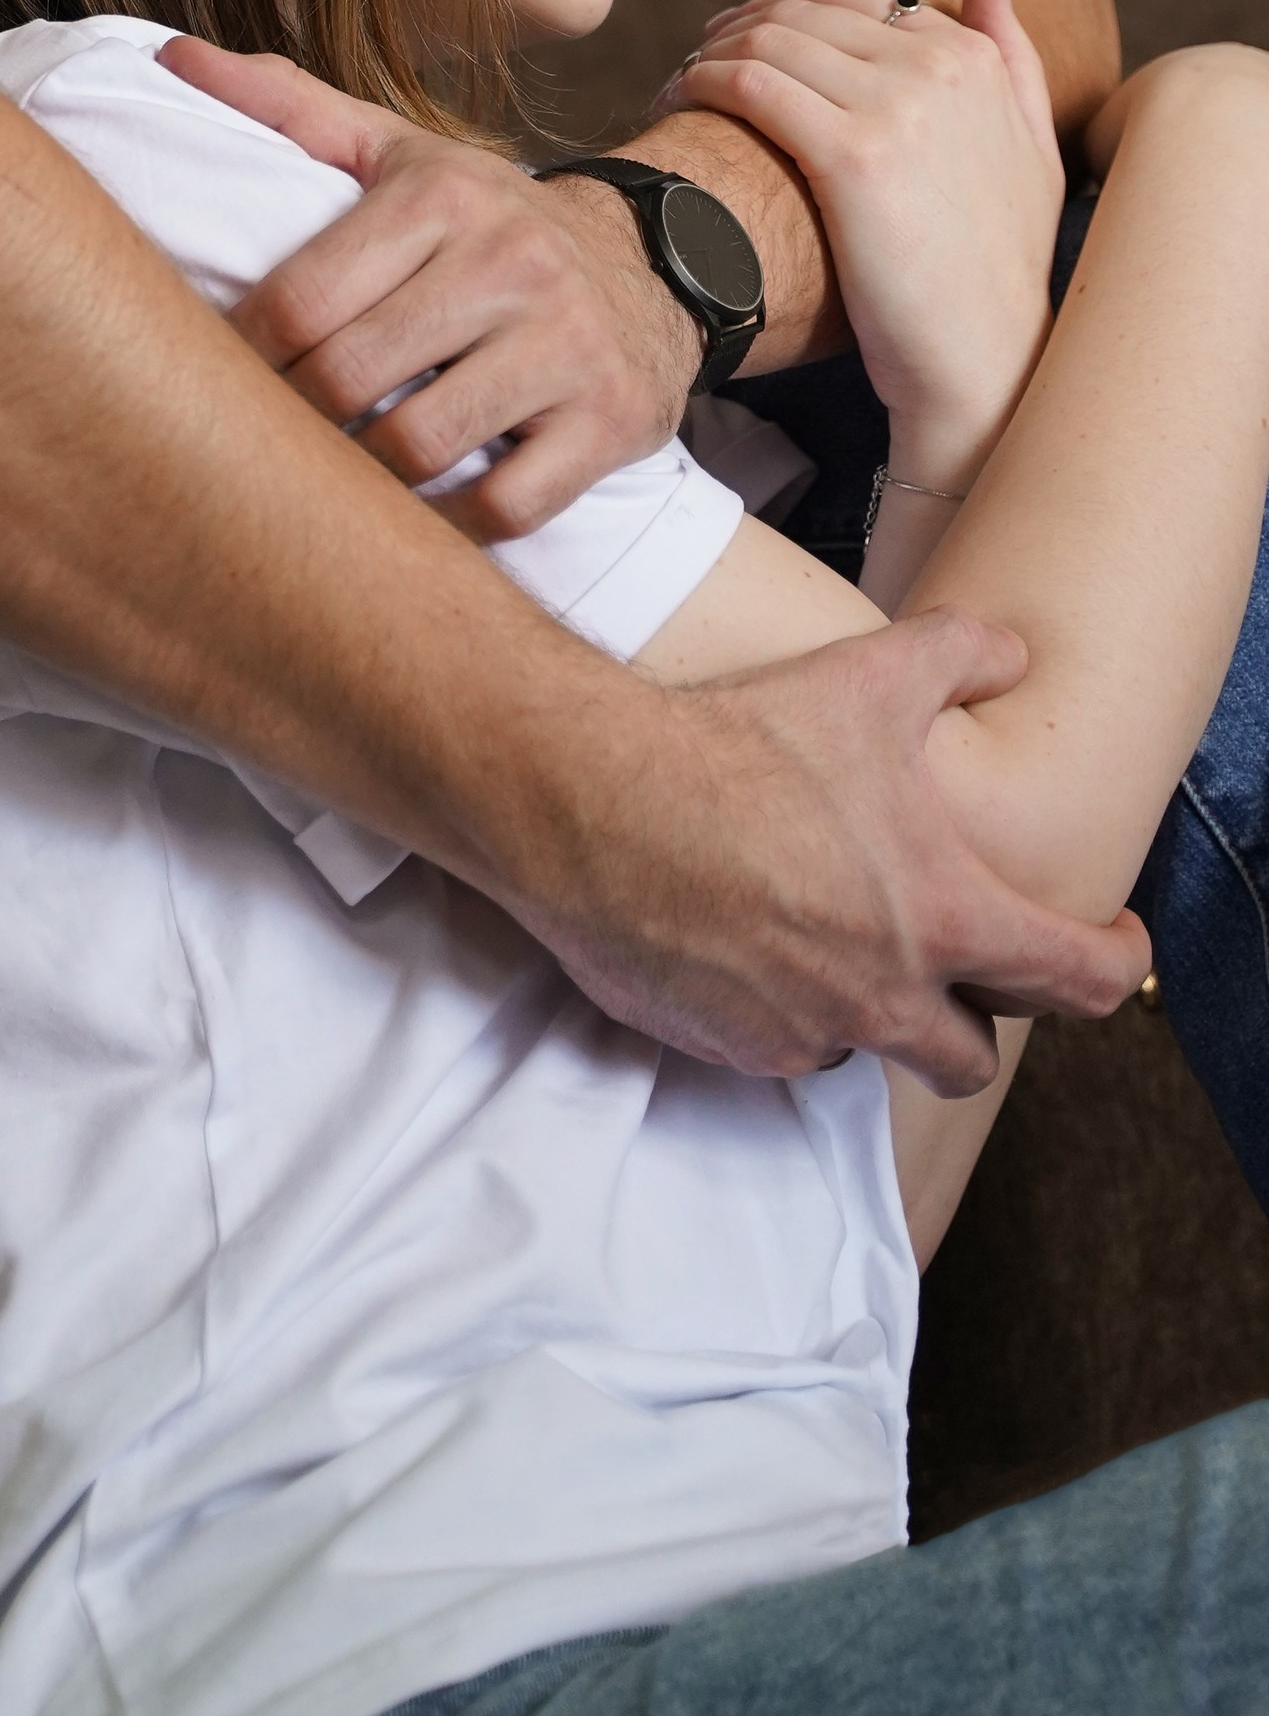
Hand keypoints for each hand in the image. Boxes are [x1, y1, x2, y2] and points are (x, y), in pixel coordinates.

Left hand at [155, 38, 701, 529]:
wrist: (650, 266)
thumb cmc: (488, 222)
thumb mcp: (399, 153)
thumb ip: (288, 110)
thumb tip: (174, 57)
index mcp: (442, 197)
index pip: (300, 300)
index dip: (243, 356)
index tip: (222, 377)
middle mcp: (511, 264)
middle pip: (349, 380)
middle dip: (295, 420)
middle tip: (272, 434)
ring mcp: (568, 346)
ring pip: (419, 450)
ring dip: (363, 477)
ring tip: (337, 471)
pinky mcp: (610, 420)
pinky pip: (505, 506)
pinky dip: (448, 524)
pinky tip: (421, 510)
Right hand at [541, 606, 1148, 1090]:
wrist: (598, 801)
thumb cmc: (742, 743)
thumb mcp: (867, 676)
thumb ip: (959, 659)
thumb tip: (1012, 655)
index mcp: (941, 918)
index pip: (1073, 980)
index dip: (1113, 967)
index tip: (1117, 953)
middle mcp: (881, 997)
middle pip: (968, 1060)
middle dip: (972, 1022)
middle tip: (957, 971)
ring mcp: (801, 1033)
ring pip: (860, 1048)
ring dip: (861, 1009)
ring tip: (826, 940)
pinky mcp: (724, 1047)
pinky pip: (775, 1046)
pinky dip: (777, 1008)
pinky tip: (743, 942)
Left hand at [658, 0, 1062, 495]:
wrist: (983, 363)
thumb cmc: (996, 273)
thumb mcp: (1035, 154)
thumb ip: (1014, 62)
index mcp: (973, 58)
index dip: (786, 8)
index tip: (743, 37)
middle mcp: (941, 66)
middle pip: (804, 9)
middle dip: (739, 22)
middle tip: (696, 54)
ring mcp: (898, 106)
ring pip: (769, 38)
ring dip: (708, 50)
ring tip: (679, 82)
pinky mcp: (851, 155)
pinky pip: (749, 82)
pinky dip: (699, 80)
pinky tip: (675, 102)